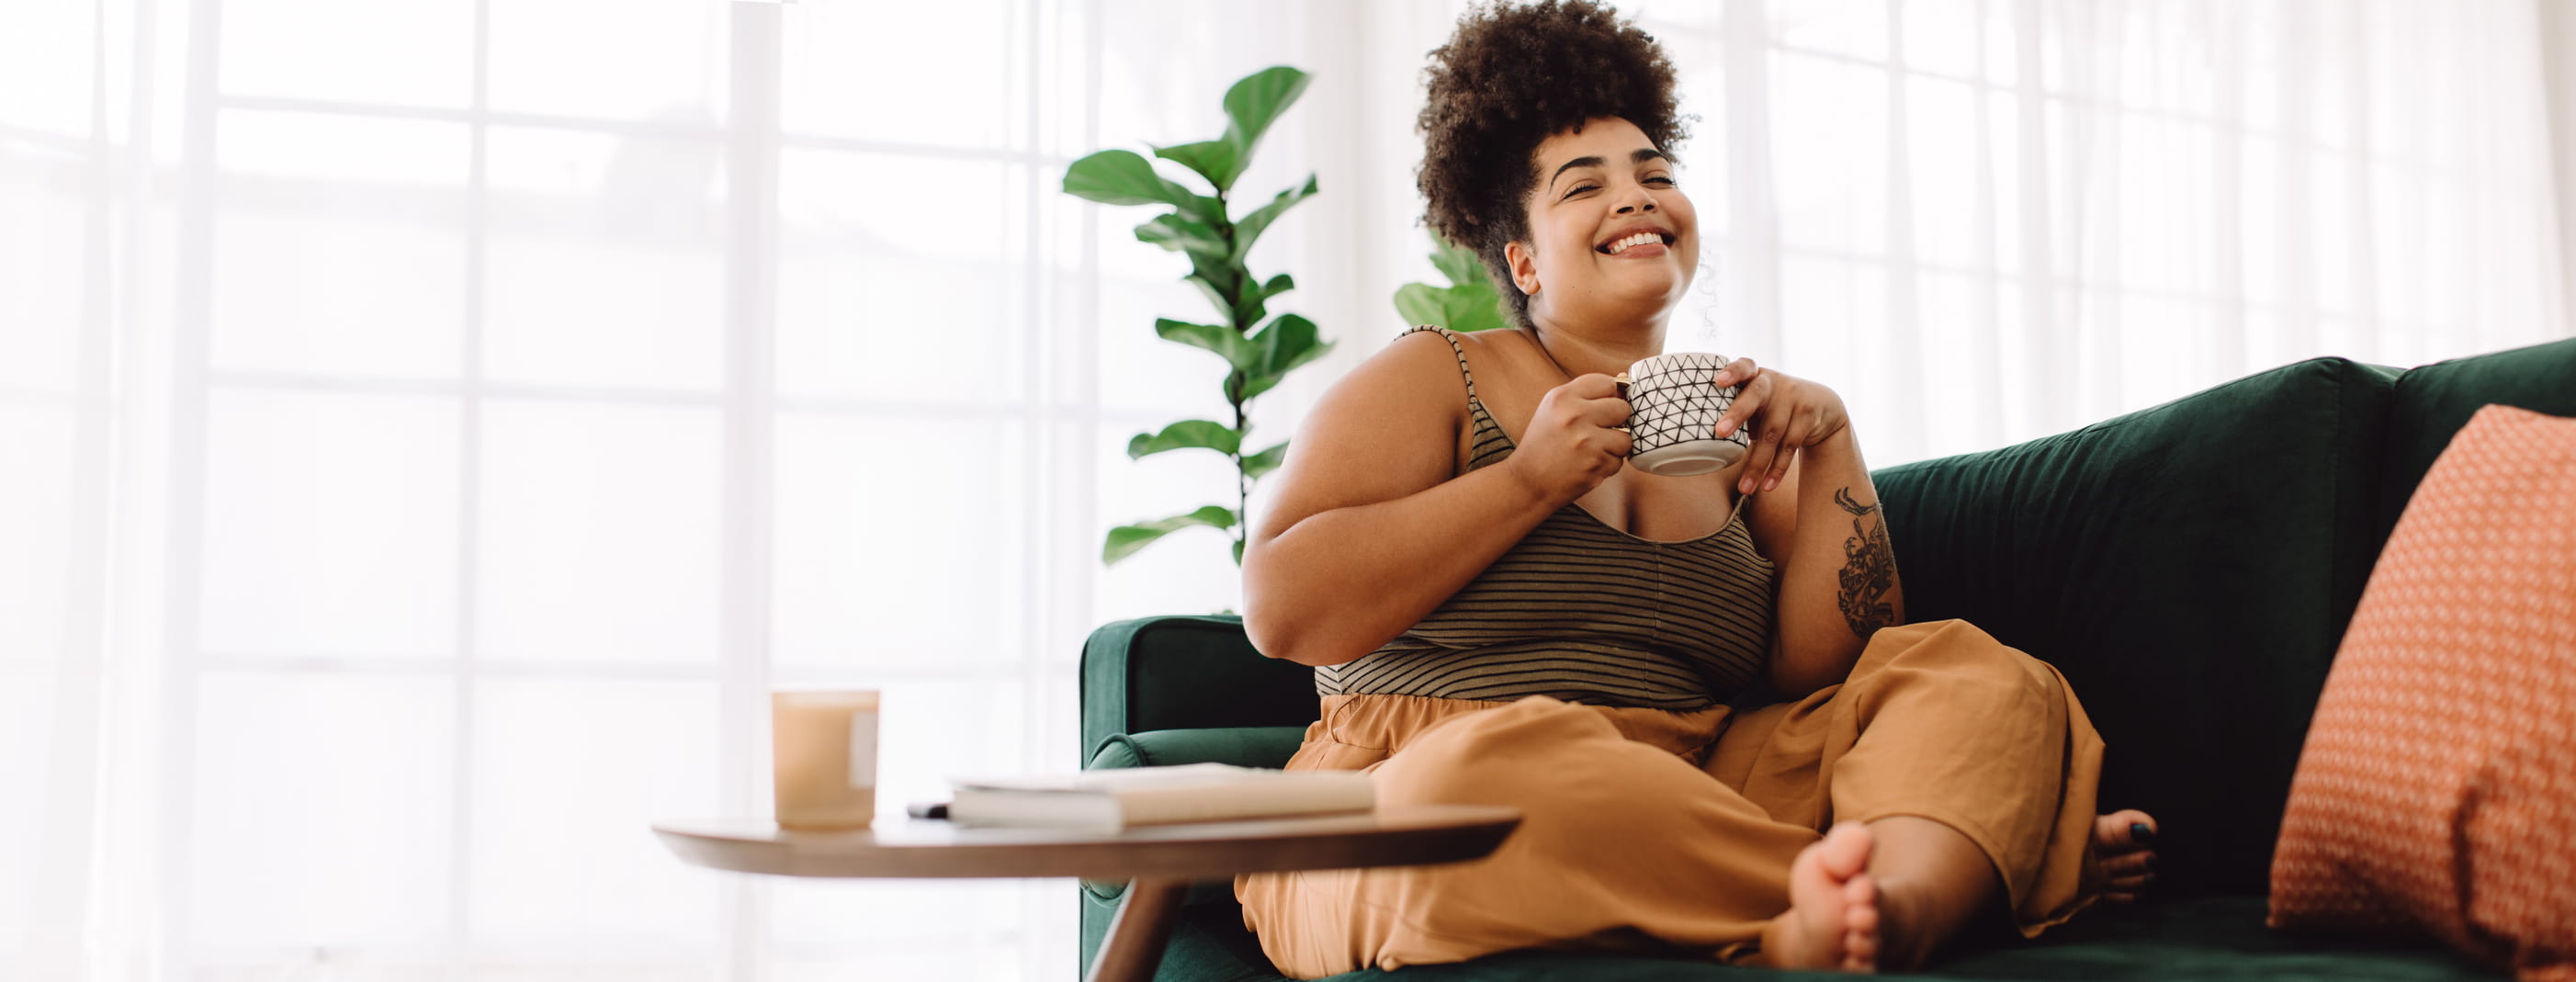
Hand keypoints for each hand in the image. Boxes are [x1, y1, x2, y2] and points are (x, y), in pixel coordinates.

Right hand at [1505, 373, 1632, 503]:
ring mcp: (1586, 440)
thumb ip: (1585, 396)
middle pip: (1622, 408)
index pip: (1606, 383)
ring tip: (1590, 450)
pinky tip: (1587, 465)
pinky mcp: (1595, 463)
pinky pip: (1619, 461)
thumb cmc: (1544, 444)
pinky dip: (1607, 465)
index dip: (1608, 397)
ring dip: (1613, 447)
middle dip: (1616, 421)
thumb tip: (1624, 386)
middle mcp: (1574, 415)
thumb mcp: (1554, 410)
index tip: (1598, 409)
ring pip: (1625, 437)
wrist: (1528, 482)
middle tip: (1596, 432)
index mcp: (1562, 397)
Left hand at [1710, 358, 1849, 494]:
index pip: (1744, 366)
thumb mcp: (1755, 399)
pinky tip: (1766, 485)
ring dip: (1757, 464)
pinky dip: (1777, 469)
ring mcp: (1793, 398)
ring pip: (1772, 432)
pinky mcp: (1807, 416)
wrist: (1821, 405)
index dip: (1732, 372)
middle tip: (1720, 432)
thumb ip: (1733, 407)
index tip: (1719, 380)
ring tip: (1744, 488)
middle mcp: (1773, 382)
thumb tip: (1693, 436)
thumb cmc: (1771, 405)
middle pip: (1755, 395)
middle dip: (1737, 413)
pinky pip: (1790, 446)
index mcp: (1755, 375)